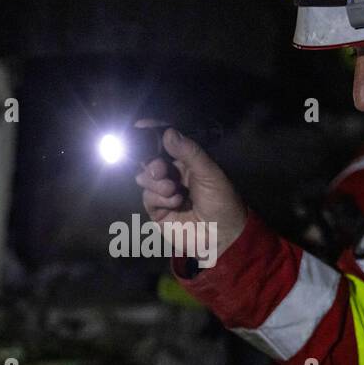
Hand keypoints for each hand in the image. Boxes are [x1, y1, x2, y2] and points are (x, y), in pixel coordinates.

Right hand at [134, 126, 247, 262]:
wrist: (223, 237)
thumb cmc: (222, 202)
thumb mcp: (209, 173)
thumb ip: (189, 152)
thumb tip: (168, 132)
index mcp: (188, 161)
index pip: (167, 142)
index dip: (153, 133)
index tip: (140, 127)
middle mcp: (173, 174)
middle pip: (150, 159)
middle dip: (151, 162)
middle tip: (160, 169)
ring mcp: (164, 193)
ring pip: (145, 178)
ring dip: (156, 182)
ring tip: (172, 190)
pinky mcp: (157, 211)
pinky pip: (147, 198)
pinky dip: (158, 198)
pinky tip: (174, 203)